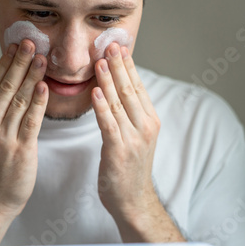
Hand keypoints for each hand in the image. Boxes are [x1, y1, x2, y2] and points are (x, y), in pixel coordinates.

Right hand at [0, 40, 47, 217]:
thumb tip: (7, 81)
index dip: (5, 63)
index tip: (15, 45)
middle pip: (5, 87)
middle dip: (20, 62)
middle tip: (31, 42)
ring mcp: (3, 138)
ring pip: (19, 99)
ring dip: (32, 76)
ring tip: (42, 58)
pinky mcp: (21, 149)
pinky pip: (31, 120)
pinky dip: (38, 101)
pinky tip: (44, 86)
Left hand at [91, 42, 160, 220]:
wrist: (134, 200)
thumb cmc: (130, 168)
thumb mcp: (136, 137)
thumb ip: (129, 113)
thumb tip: (117, 89)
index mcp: (150, 120)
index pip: (138, 86)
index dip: (128, 66)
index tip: (118, 46)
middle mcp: (145, 126)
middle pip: (130, 90)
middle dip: (118, 66)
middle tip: (109, 44)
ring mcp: (134, 138)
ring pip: (120, 103)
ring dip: (109, 80)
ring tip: (99, 61)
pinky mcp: (119, 150)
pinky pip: (109, 124)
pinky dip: (102, 107)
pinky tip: (95, 91)